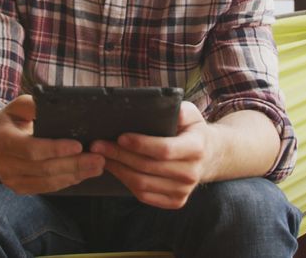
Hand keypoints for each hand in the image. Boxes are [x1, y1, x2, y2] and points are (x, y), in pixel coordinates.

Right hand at [0, 95, 105, 193]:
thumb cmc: (11, 120)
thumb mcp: (17, 106)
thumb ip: (33, 105)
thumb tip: (54, 105)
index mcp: (3, 140)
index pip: (32, 149)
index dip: (56, 149)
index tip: (79, 146)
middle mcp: (5, 164)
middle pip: (44, 168)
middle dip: (74, 164)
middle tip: (99, 158)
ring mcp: (11, 180)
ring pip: (48, 182)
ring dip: (75, 175)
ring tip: (97, 167)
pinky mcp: (19, 188)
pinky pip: (46, 188)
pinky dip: (66, 181)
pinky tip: (82, 174)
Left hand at [90, 102, 214, 208]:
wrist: (208, 156)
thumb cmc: (192, 130)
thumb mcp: (190, 114)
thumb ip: (178, 109)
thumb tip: (159, 104)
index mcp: (196, 148)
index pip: (164, 150)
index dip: (140, 145)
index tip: (120, 137)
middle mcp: (191, 173)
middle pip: (147, 167)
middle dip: (119, 155)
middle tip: (98, 145)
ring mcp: (184, 190)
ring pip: (142, 184)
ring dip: (118, 170)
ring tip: (101, 157)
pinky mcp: (176, 201)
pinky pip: (145, 196)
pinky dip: (126, 183)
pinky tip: (115, 170)